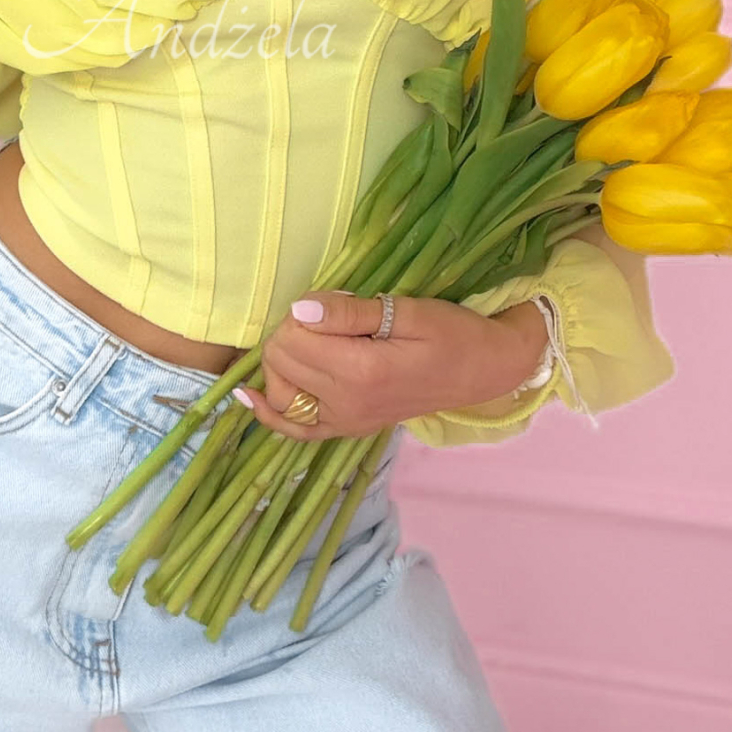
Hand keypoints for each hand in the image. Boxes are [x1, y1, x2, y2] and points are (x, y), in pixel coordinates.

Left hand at [236, 290, 546, 440]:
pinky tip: (248, 394)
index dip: (302, 310)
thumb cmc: (451, 333)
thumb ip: (351, 311)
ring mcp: (345, 422)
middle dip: (290, 331)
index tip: (334, 302)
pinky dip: (269, 412)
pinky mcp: (346, 429)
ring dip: (281, 362)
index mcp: (361, 371)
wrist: (482, 371)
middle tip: (328, 317)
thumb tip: (301, 308)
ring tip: (310, 340)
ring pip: (280, 391)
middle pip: (280, 360)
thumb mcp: (408, 310)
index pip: (293, 336)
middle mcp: (346, 404)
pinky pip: (295, 430)